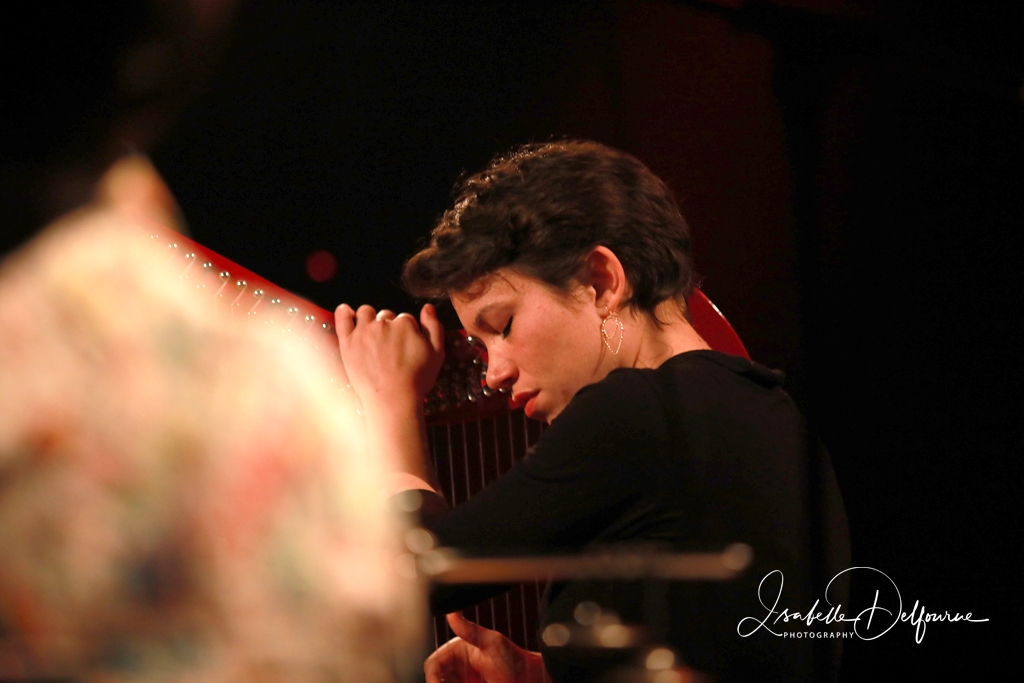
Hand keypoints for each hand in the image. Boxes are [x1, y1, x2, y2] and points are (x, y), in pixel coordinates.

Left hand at [334, 302, 444, 405]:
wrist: (393, 400)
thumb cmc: (416, 379)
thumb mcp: (437, 353)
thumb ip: (434, 327)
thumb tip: (428, 308)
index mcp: (405, 324)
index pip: (405, 318)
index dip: (407, 331)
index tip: (405, 345)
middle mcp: (383, 323)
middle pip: (386, 316)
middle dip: (388, 326)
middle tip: (389, 346)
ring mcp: (363, 332)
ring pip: (365, 312)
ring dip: (369, 318)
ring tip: (371, 333)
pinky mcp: (348, 342)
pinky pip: (342, 318)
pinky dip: (344, 312)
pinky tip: (346, 312)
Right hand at [424, 612, 549, 682]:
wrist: (532, 680)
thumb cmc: (515, 660)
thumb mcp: (492, 642)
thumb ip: (470, 630)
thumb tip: (452, 612)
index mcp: (457, 651)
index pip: (433, 664)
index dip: (432, 677)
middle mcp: (456, 667)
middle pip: (435, 678)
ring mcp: (461, 680)